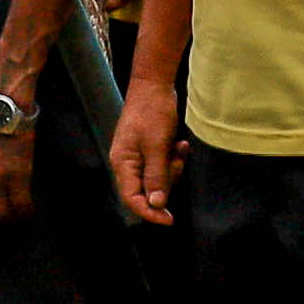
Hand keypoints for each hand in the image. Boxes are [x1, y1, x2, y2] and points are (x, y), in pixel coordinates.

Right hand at [111, 75, 181, 228]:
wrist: (154, 83)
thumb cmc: (152, 111)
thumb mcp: (157, 145)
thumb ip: (156, 176)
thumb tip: (156, 204)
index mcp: (123, 163)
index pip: (132, 199)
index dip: (150, 213)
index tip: (169, 220)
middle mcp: (127, 163)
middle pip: (147, 191)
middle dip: (167, 181)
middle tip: (177, 162)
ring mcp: (137, 156)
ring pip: (157, 178)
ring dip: (172, 168)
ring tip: (179, 149)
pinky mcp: (147, 149)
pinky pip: (161, 165)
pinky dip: (173, 158)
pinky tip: (179, 145)